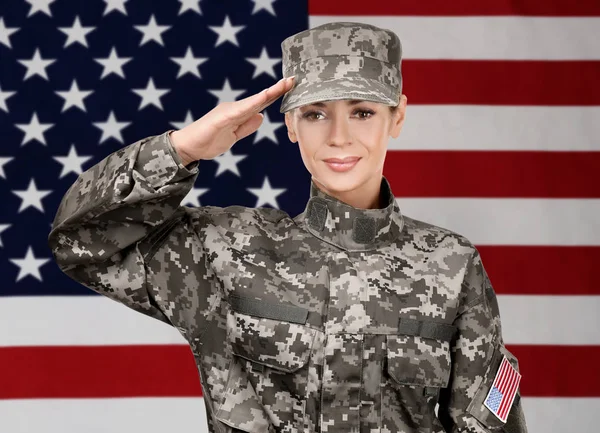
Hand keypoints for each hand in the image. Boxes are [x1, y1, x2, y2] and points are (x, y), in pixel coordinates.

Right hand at [170, 76, 294, 162]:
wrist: (188, 147)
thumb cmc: (209, 141)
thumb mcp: (234, 136)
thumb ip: (247, 126)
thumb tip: (261, 116)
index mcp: (239, 114)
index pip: (261, 104)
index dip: (275, 95)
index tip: (290, 86)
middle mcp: (234, 109)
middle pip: (259, 99)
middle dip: (277, 90)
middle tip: (292, 79)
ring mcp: (227, 112)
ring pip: (252, 102)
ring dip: (268, 94)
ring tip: (283, 85)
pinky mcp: (220, 119)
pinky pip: (239, 112)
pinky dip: (251, 105)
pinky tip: (262, 100)